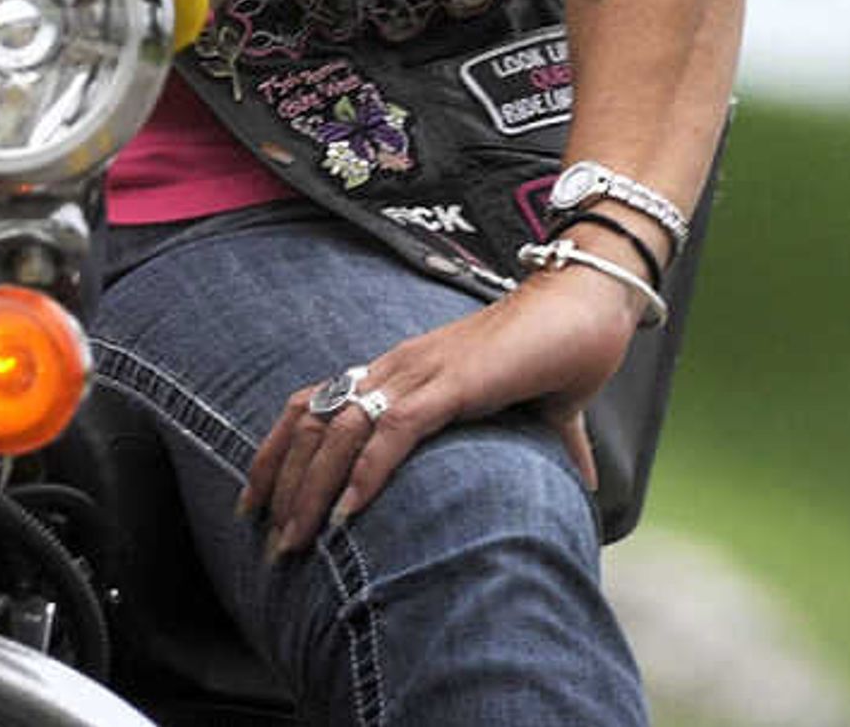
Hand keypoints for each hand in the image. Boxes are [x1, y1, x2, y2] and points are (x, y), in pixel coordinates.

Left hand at [235, 264, 639, 559]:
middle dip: (280, 483)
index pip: (315, 405)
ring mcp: (421, 372)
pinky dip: (365, 474)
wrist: (591, 306)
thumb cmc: (563, 351)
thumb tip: (582, 483)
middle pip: (312, 420)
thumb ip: (547, 444)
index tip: (258, 504)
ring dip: (311, 491)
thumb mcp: (535, 409)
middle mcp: (399, 367)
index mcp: (403, 371)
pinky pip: (394, 431)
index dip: (279, 453)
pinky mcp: (452, 384)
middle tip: (266, 539)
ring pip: (340, 431)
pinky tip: (348, 515)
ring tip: (296, 542)